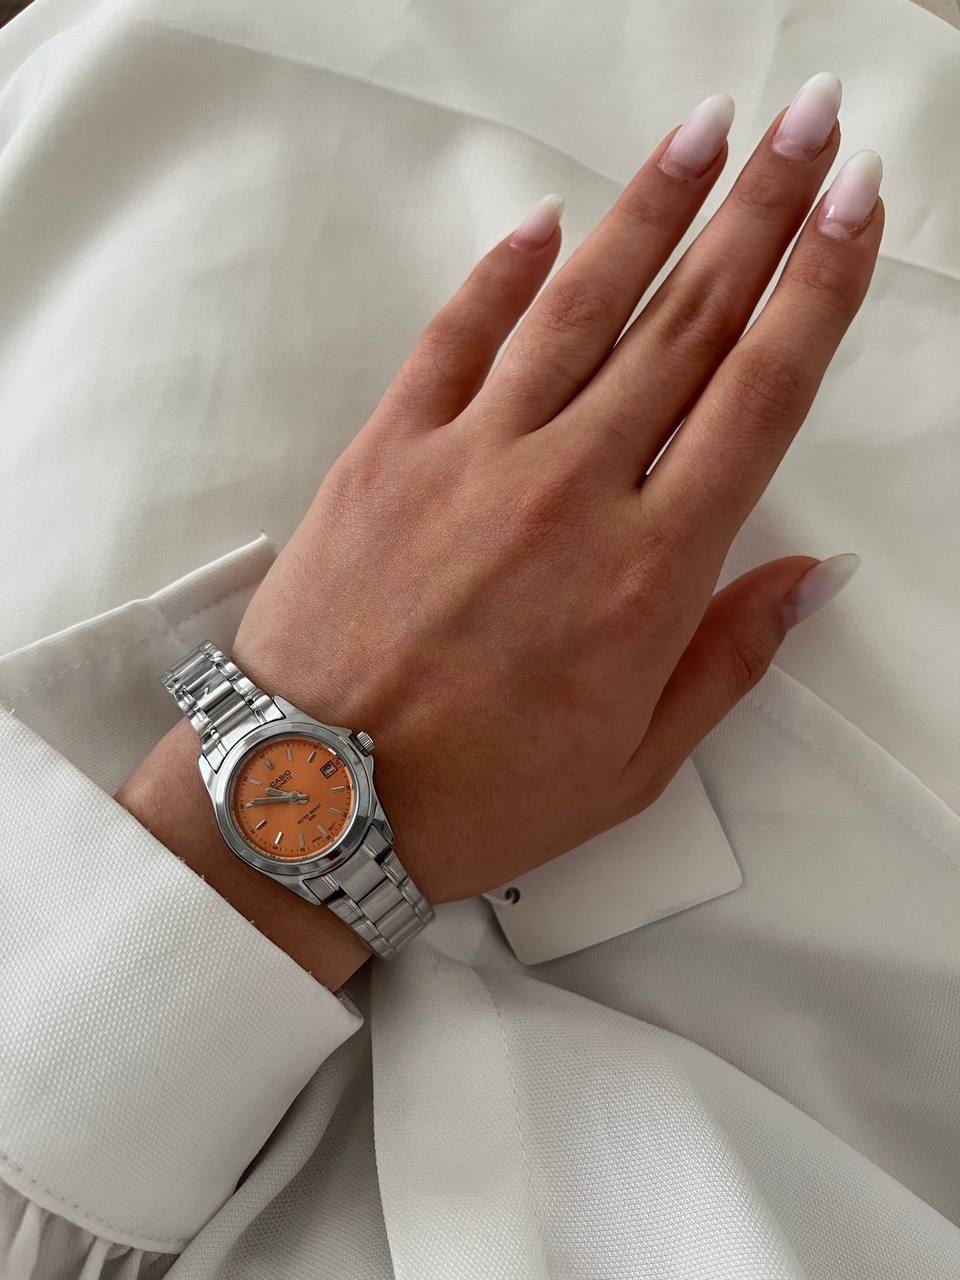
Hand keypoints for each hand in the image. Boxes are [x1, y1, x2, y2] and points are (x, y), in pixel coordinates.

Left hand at [120, 80, 881, 983]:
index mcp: (648, 571)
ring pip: (582, 304)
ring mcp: (473, 457)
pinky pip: (455, 336)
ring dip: (652, 209)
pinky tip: (546, 224)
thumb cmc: (476, 797)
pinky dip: (503, 273)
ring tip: (706, 133)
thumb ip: (728, 657)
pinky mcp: (389, 450)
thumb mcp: (635, 763)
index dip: (819, 291)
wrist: (315, 798)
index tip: (854, 214)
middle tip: (808, 129)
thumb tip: (809, 576)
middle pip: (688, 321)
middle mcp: (570, 490)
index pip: (759, 396)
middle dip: (762, 211)